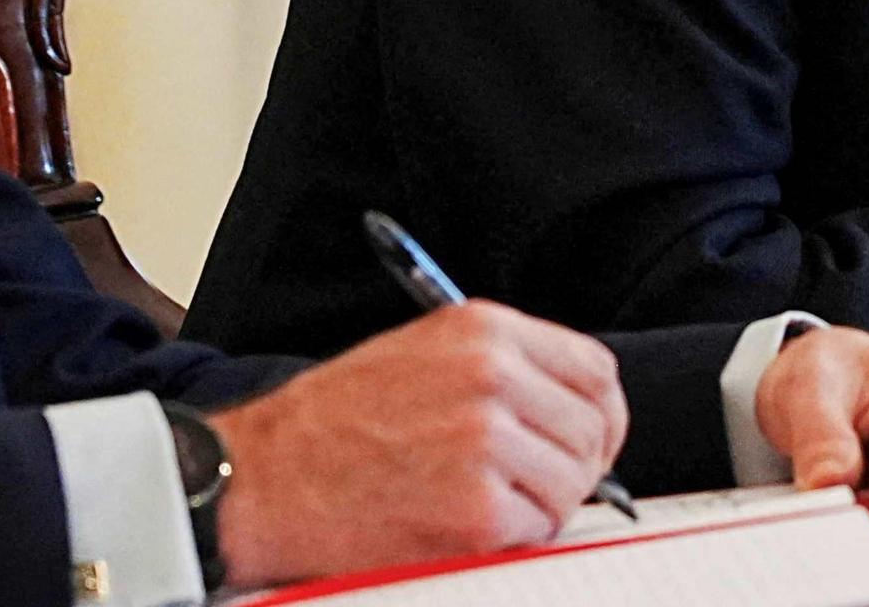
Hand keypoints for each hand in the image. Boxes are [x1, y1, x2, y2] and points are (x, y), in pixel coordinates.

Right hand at [210, 301, 626, 586]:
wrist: (264, 476)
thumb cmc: (332, 423)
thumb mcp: (424, 354)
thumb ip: (503, 370)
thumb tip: (573, 410)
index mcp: (484, 330)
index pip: (595, 370)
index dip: (603, 414)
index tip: (593, 442)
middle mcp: (493, 376)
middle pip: (591, 431)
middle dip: (575, 469)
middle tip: (538, 489)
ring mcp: (487, 443)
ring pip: (571, 485)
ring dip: (542, 507)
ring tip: (487, 505)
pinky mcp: (476, 509)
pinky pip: (536, 530)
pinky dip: (511, 538)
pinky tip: (464, 525)